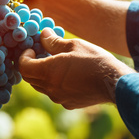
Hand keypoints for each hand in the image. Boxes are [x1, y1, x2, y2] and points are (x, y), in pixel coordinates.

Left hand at [18, 28, 134, 108]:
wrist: (115, 84)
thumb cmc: (94, 61)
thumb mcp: (74, 45)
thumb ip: (54, 42)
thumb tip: (43, 34)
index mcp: (48, 72)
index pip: (23, 67)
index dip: (23, 57)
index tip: (32, 49)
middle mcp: (50, 88)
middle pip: (29, 78)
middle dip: (31, 65)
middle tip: (39, 54)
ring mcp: (59, 98)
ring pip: (41, 87)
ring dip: (42, 75)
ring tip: (54, 63)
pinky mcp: (69, 103)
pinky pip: (54, 93)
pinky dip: (54, 84)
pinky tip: (67, 75)